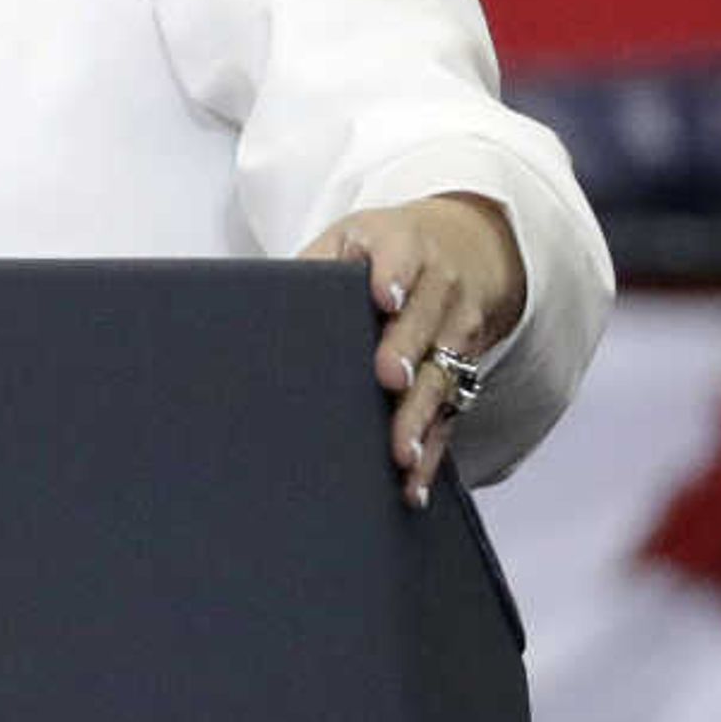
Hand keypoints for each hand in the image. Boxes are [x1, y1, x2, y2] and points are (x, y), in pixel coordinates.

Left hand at [306, 196, 525, 509]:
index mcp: (403, 248)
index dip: (393, 276)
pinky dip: (432, 450)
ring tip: (400, 451)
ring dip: (421, 415)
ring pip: (443, 375)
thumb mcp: (348, 238)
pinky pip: (450, 415)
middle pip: (424, 323)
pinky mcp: (464, 373)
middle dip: (406, 350)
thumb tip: (256, 300)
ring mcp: (456, 333)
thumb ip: (315, 266)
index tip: (383, 297)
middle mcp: (439, 289)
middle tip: (389, 380)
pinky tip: (412, 482)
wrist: (464, 248)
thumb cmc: (385, 249)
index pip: (401, 258)